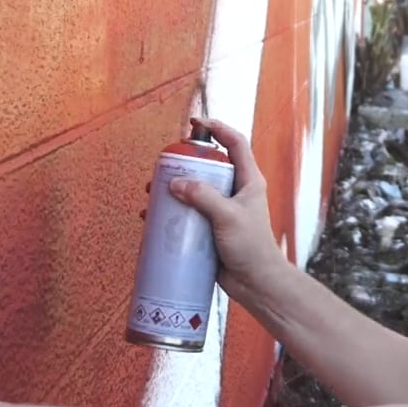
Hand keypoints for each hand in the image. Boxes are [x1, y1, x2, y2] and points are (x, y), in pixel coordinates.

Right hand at [168, 117, 287, 295]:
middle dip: (184, 163)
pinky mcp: (209, 229)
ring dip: (173, 189)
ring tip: (152, 193)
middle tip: (163, 165)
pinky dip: (171, 213)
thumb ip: (203, 197)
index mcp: (248, 181)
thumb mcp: (227, 216)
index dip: (218, 128)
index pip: (235, 143)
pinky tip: (153, 218)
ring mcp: (221, 210)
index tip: (196, 123)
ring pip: (194, 190)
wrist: (255, 283)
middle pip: (208, 166)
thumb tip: (174, 183)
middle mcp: (235, 192)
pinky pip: (188, 214)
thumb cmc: (251, 247)